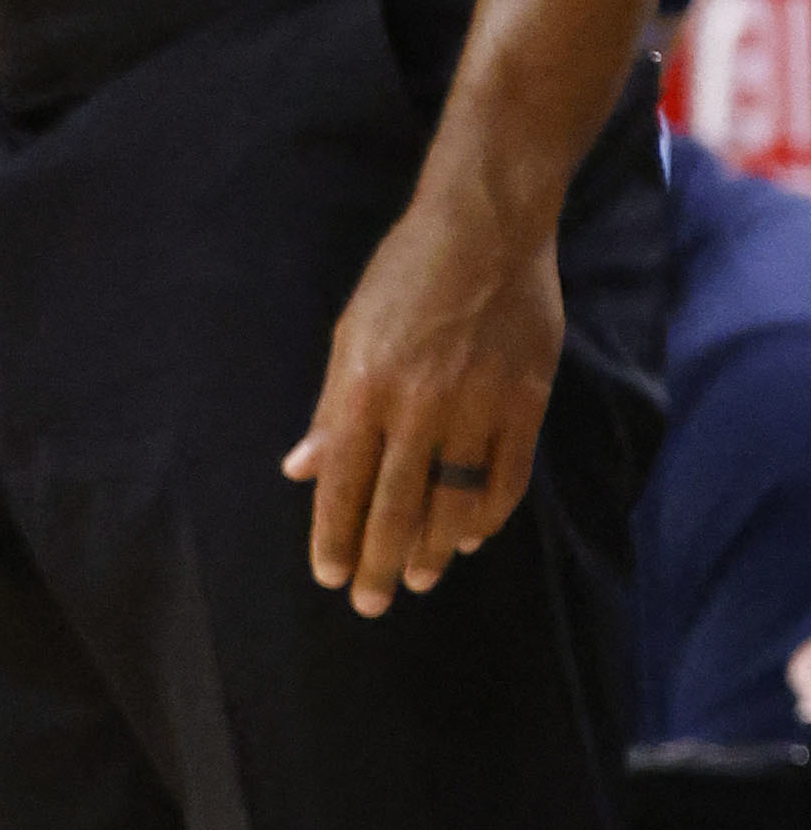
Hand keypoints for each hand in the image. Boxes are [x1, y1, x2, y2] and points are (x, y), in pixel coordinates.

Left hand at [282, 187, 557, 614]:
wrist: (486, 227)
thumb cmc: (404, 277)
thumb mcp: (350, 335)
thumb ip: (331, 410)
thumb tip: (302, 471)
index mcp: (365, 389)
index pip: (343, 484)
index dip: (335, 536)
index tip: (329, 576)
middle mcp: (419, 405)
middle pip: (397, 504)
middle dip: (381, 561)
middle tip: (372, 603)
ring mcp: (478, 404)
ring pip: (454, 498)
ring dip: (434, 546)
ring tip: (420, 577)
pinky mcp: (528, 398)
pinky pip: (508, 473)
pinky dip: (489, 512)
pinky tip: (471, 536)